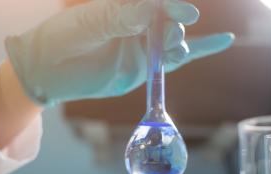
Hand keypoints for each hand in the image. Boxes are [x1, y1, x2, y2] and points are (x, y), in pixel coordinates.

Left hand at [5, 0, 234, 105]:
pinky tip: (224, 40)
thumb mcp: (88, 23)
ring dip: (181, 41)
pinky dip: (202, 50)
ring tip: (176, 44)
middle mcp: (136, 24)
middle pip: (168, 20)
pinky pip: (176, 60)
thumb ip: (121, 17)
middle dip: (174, 25)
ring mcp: (143, 46)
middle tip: (169, 35)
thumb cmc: (61, 39)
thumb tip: (152, 9)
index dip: (171, 6)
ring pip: (174, 40)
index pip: (155, 4)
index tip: (183, 11)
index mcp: (121, 7)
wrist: (46, 70)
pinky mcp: (145, 68)